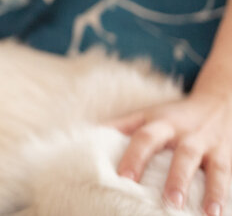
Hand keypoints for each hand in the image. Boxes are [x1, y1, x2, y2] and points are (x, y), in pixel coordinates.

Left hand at [111, 88, 231, 215]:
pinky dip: (224, 195)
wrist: (220, 101)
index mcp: (161, 123)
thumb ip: (122, 125)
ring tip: (206, 213)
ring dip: (211, 190)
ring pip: (213, 168)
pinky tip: (219, 214)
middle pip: (183, 154)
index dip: (134, 157)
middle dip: (176, 177)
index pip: (145, 137)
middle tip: (168, 200)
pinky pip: (227, 176)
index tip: (124, 177)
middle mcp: (187, 134)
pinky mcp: (227, 156)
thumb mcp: (149, 114)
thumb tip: (88, 135)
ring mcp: (210, 145)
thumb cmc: (174, 116)